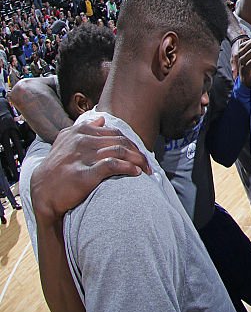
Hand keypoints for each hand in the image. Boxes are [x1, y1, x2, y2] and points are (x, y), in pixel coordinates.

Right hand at [33, 116, 151, 222]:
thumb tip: (101, 119)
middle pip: (121, 141)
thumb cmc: (56, 167)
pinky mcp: (84, 174)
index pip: (116, 132)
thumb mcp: (65, 142)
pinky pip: (113, 165)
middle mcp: (82, 141)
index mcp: (80, 131)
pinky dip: (128, 168)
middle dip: (138, 152)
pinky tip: (136, 173)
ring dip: (138, 160)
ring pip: (120, 151)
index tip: (140, 154)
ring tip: (146, 170)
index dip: (132, 143)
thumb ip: (83, 129)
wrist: (42, 192)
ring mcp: (83, 156)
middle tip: (148, 164)